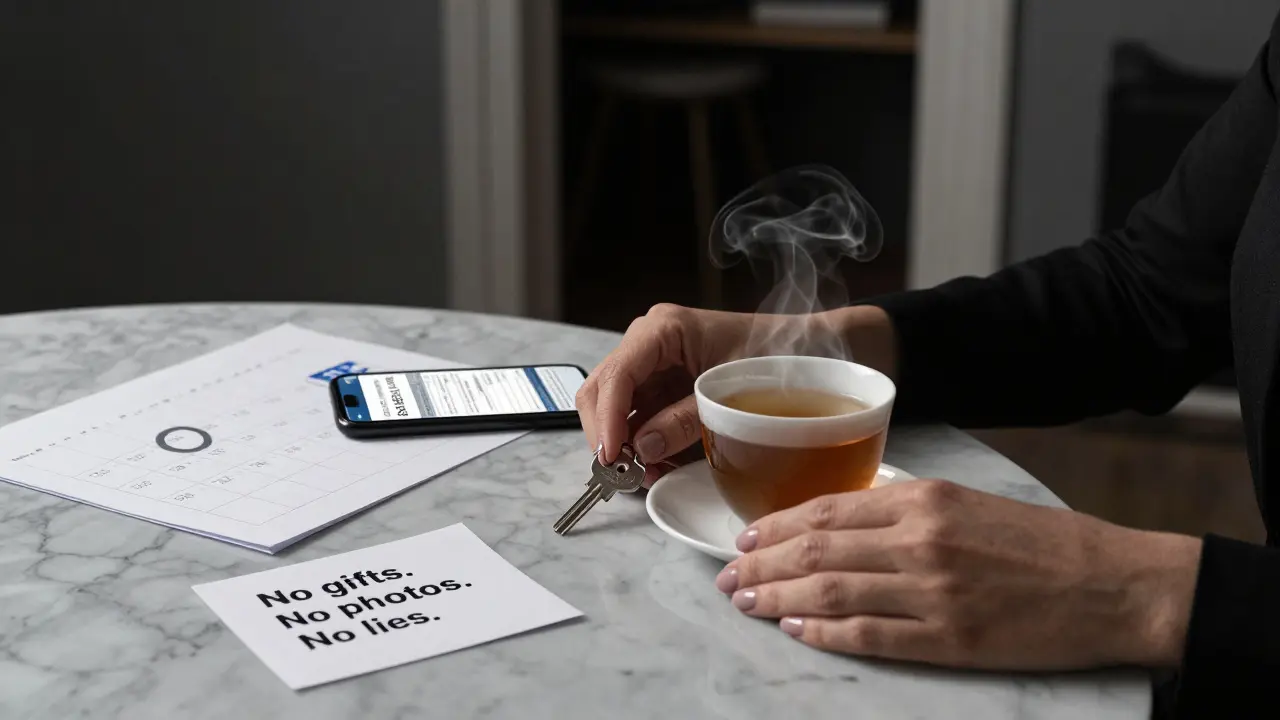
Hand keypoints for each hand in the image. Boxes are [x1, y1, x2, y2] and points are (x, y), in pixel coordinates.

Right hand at [576, 303, 897, 483]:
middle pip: (601, 389)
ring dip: (623, 443)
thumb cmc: (776, 353)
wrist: (807, 347)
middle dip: (608, 433)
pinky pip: (637, 415)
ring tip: (644, 475)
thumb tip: (642, 448)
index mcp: (664, 329)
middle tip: (622, 474)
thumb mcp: (730, 392)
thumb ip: (684, 420)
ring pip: (613, 406)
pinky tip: (657, 464)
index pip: (616, 374)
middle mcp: (648, 342)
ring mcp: (652, 364)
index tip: (612, 455)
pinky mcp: (661, 385)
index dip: (607, 417)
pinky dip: (640, 443)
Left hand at [716, 479, 1201, 669]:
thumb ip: (907, 509)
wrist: (1112, 585)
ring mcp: (932, 592)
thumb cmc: (1043, 542)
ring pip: (830, 591)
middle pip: (817, 550)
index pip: (828, 510)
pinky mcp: (949, 639)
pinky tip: (796, 629)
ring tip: (746, 602)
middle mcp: (920, 540)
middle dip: (762, 563)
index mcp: (925, 500)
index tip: (746, 537)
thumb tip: (845, 520)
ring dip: (778, 596)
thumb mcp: (970, 503)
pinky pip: (868, 635)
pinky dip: (824, 632)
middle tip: (728, 575)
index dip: (778, 526)